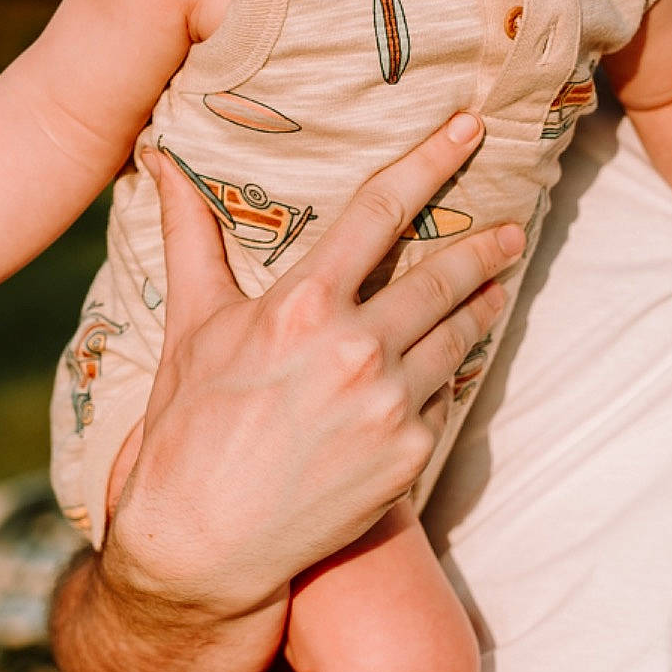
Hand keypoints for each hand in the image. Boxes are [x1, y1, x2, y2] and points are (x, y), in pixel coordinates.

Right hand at [106, 113, 525, 619]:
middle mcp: (355, 349)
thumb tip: (160, 161)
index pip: (380, 210)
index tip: (470, 128)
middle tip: (512, 229)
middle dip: (483, 247)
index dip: (430, 160)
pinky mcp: (408, 454)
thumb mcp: (190, 326)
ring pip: (457, 336)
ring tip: (498, 286)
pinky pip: (441, 396)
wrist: (204, 543)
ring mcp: (389, 404)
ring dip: (483, 305)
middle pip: (441, 276)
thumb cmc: (190, 426)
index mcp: (301, 305)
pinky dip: (447, 372)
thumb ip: (191, 238)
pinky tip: (452, 359)